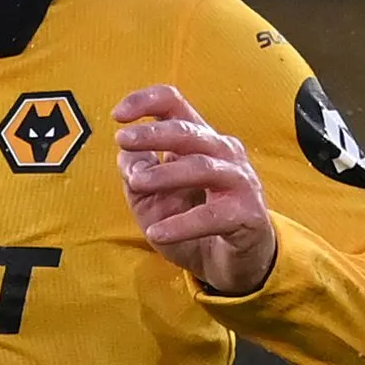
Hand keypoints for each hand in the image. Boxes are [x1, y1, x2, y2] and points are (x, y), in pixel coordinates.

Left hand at [114, 84, 277, 295]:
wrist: (231, 261)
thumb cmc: (191, 220)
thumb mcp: (151, 199)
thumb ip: (136, 173)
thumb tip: (126, 155)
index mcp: (198, 139)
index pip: (174, 105)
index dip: (145, 102)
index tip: (117, 115)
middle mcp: (222, 152)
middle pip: (187, 132)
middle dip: (153, 133)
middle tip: (122, 139)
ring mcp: (239, 180)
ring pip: (201, 167)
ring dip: (165, 174)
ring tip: (136, 183)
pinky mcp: (247, 213)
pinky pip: (212, 215)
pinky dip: (182, 224)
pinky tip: (157, 233)